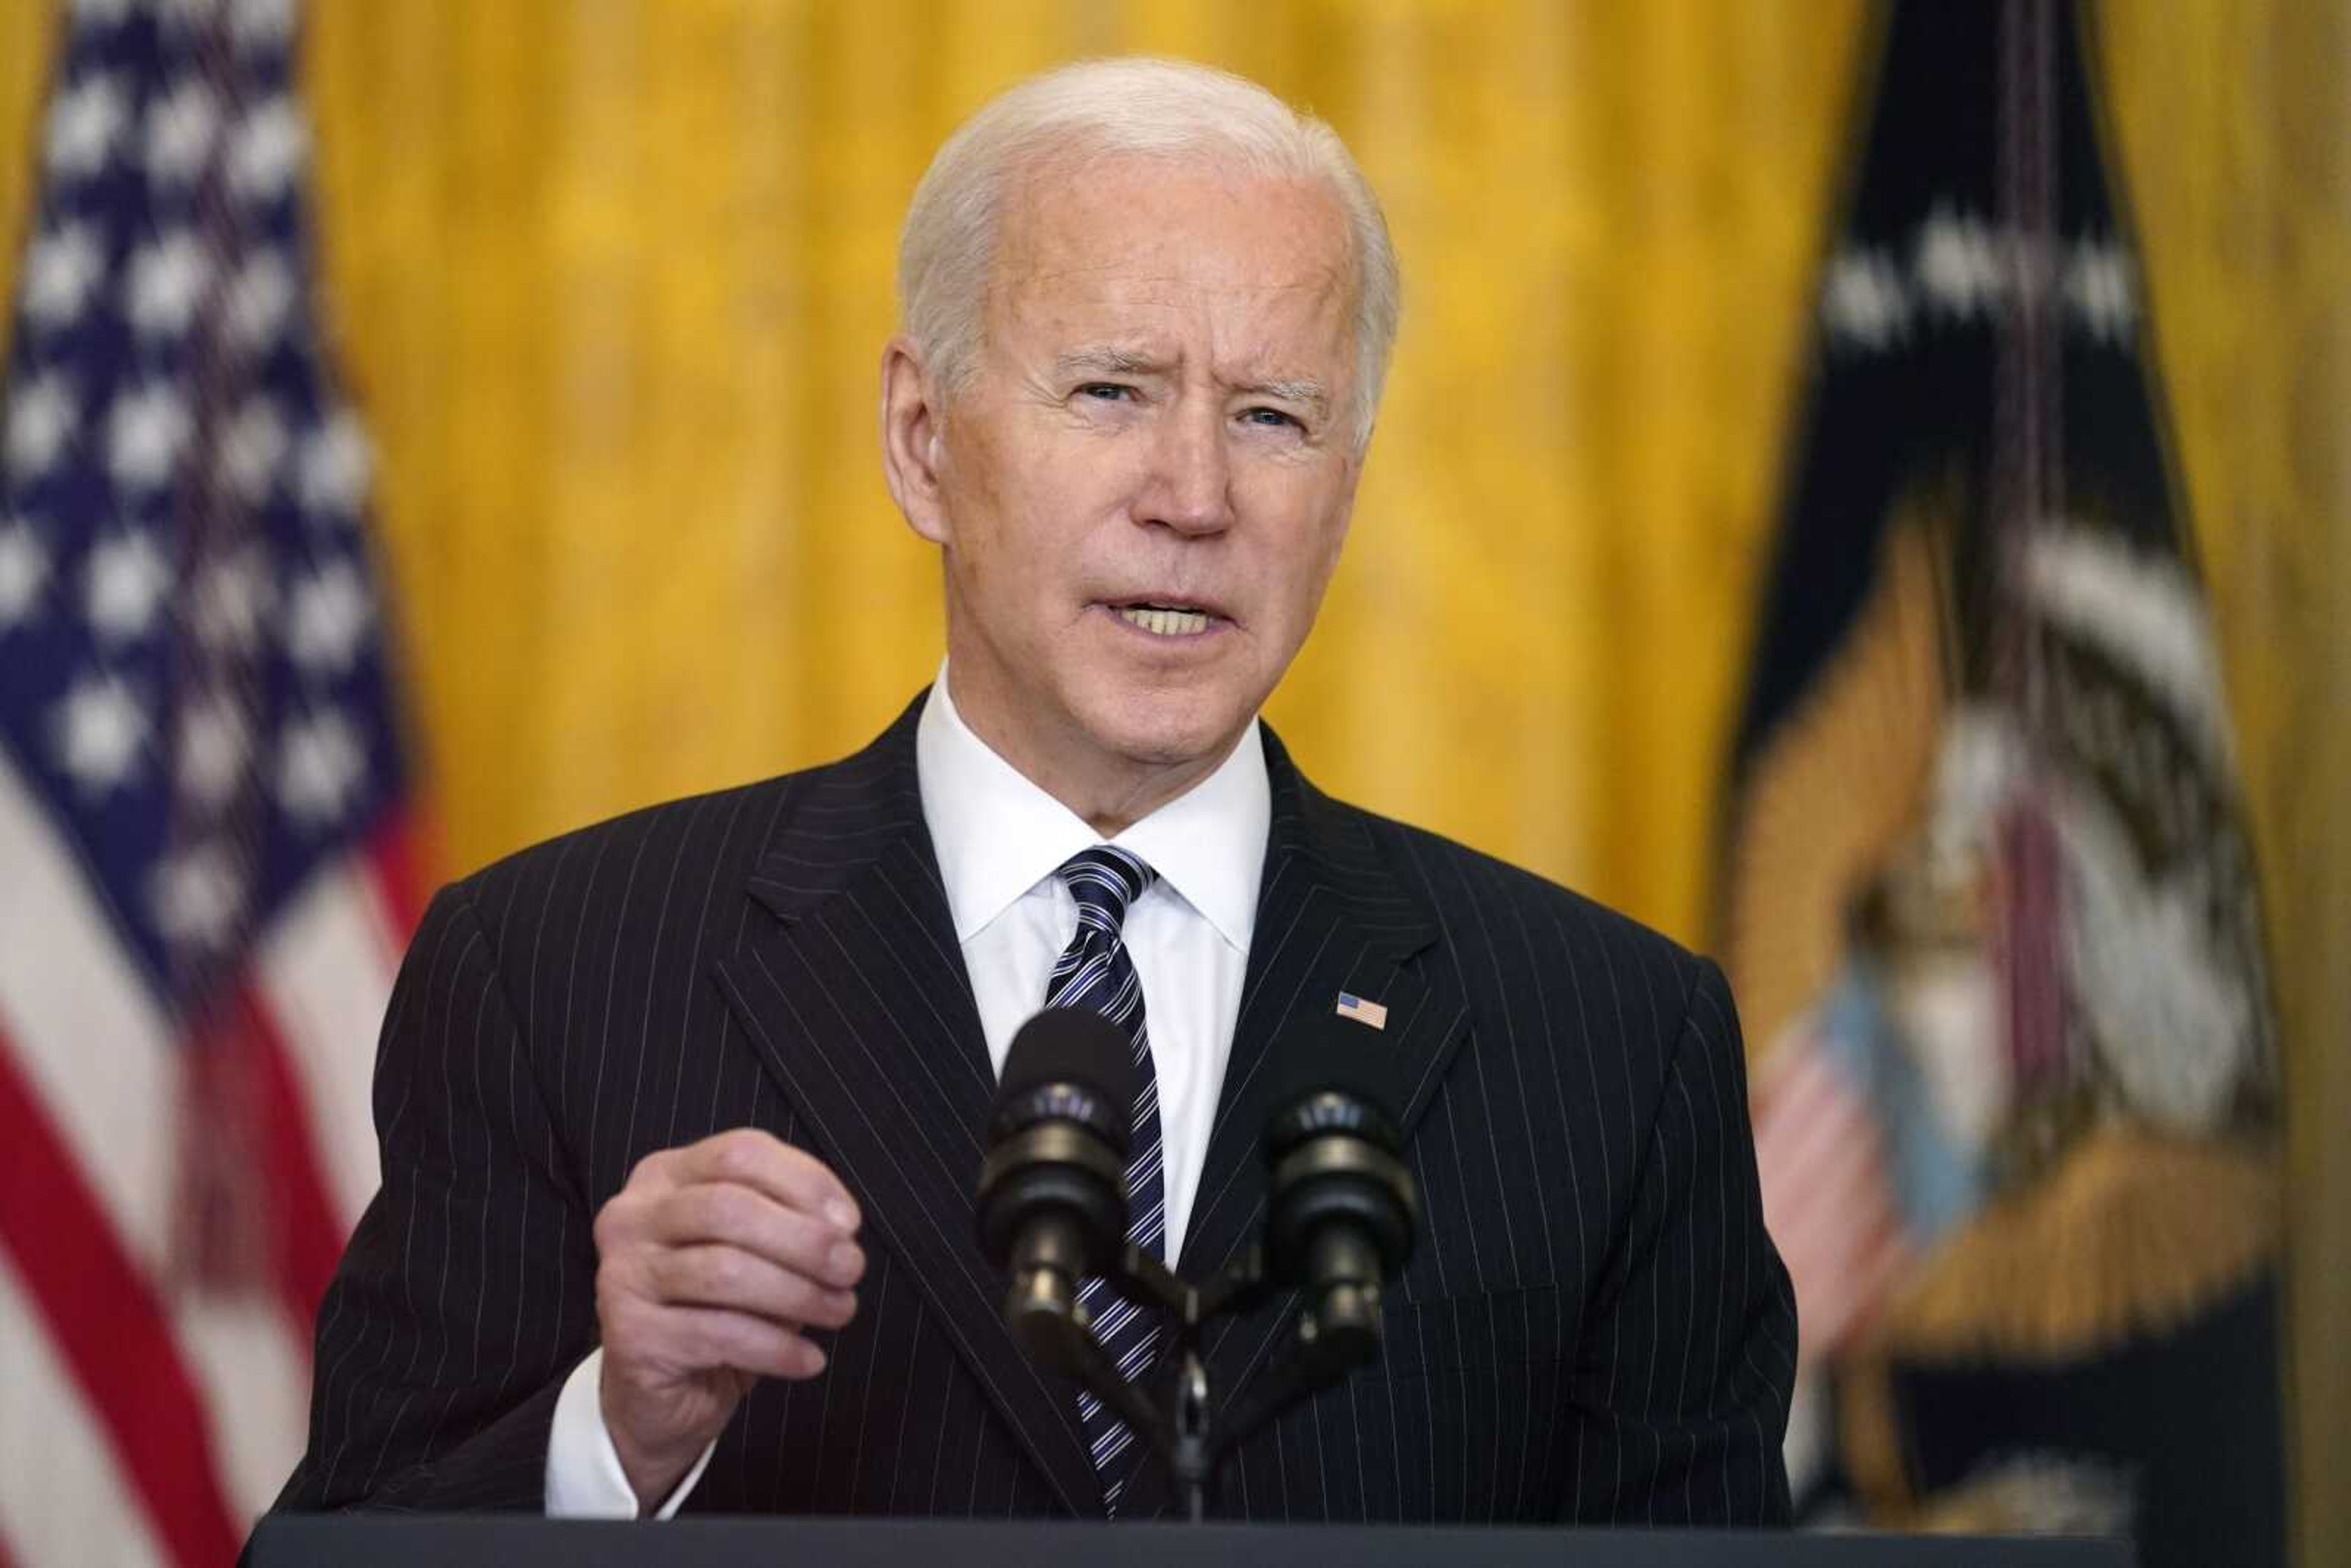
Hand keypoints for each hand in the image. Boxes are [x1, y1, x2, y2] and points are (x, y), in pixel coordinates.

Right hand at [591, 1128, 864, 1508]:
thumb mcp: (755, 1253)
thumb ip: (787, 1223)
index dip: (805, 1182)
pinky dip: (777, 1347)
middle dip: (805, 1239)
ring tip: (839, 1311)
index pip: (739, 1153)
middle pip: (729, 1208)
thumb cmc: (716, 1309)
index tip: (849, 1223)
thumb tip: (839, 1229)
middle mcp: (633, 1217)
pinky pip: (719, 1333)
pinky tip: (809, 1359)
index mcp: (664, 1176)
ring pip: (724, 1270)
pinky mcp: (629, 1336)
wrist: (657, 1394)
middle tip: (851, 1270)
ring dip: (799, 1293)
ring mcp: (623, 1275)